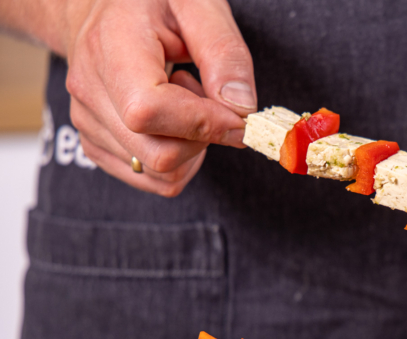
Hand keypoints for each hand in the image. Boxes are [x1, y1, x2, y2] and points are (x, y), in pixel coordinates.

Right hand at [62, 0, 254, 195]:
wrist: (101, 7)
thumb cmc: (153, 3)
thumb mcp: (198, 6)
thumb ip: (225, 54)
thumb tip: (241, 110)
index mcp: (111, 48)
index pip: (148, 112)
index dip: (203, 123)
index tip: (237, 116)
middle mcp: (90, 91)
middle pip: (159, 155)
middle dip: (203, 138)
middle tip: (206, 96)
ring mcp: (88, 122)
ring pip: (160, 173)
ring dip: (191, 147)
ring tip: (184, 99)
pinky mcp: (97, 144)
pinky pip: (152, 177)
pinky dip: (177, 157)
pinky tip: (171, 118)